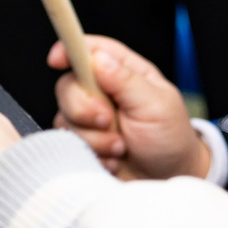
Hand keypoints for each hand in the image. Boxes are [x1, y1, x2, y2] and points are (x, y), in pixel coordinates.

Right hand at [50, 35, 208, 179]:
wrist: (169, 178)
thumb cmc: (170, 138)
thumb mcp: (156, 105)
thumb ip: (126, 81)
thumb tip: (98, 58)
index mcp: (124, 73)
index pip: (90, 50)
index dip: (69, 49)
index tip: (56, 60)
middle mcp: (102, 92)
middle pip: (68, 86)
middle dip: (83, 108)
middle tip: (108, 121)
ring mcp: (90, 119)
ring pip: (66, 119)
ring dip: (93, 137)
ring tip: (121, 147)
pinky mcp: (84, 143)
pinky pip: (69, 144)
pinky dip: (92, 154)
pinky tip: (113, 159)